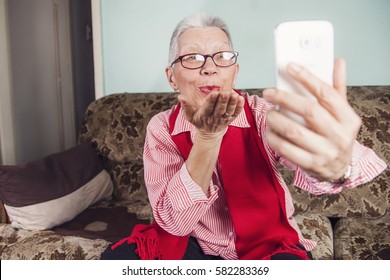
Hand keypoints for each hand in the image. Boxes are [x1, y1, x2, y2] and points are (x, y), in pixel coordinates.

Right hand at [178, 90, 244, 135]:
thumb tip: (180, 97)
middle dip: (223, 101)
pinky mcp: (230, 119)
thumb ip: (186, 106)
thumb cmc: (199, 120)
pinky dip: (239, 107)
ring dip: (232, 103)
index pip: (208, 108)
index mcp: (204, 115)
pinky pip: (236, 113)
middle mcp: (214, 118)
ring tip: (234, 95)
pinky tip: (241, 99)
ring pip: (228, 111)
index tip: (214, 92)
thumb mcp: (190, 116)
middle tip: (225, 92)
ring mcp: (223, 119)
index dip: (211, 100)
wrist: (210, 133)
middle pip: (219, 109)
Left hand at [263, 59, 361, 180]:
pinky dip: (273, 137)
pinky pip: (285, 148)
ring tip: (268, 112)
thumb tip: (337, 62)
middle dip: (284, 98)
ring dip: (275, 119)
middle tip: (268, 92)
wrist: (338, 169)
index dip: (307, 78)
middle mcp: (339, 135)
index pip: (327, 93)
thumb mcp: (342, 113)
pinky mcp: (310, 164)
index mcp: (348, 119)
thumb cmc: (336, 135)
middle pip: (308, 110)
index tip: (290, 67)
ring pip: (294, 131)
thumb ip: (337, 88)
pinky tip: (269, 130)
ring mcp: (325, 152)